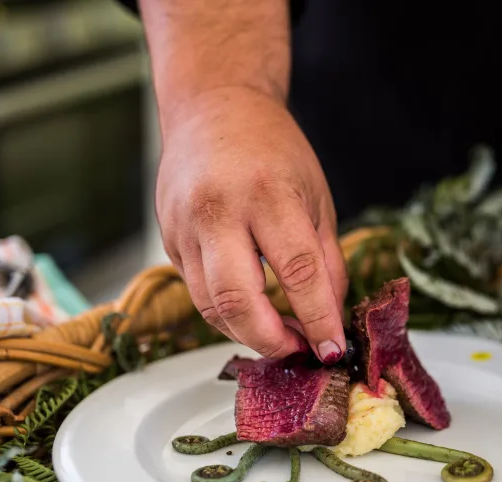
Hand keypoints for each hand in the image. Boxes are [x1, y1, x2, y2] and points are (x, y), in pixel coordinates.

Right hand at [156, 87, 348, 362]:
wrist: (213, 108)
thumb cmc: (272, 149)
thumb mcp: (316, 198)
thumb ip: (326, 261)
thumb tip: (331, 318)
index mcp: (268, 193)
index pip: (297, 272)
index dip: (318, 320)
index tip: (333, 349)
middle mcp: (219, 210)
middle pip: (239, 300)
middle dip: (273, 341)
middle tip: (299, 352)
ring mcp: (185, 226)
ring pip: (211, 307)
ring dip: (248, 335)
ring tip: (280, 338)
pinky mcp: (168, 240)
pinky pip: (198, 293)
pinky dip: (227, 314)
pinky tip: (253, 315)